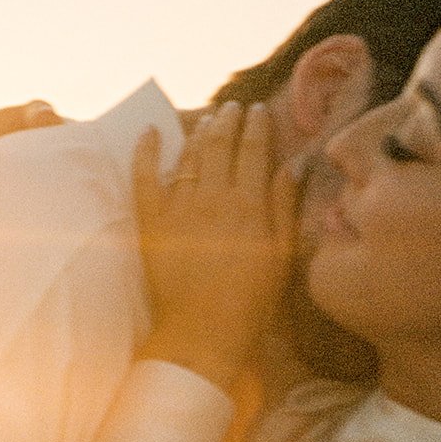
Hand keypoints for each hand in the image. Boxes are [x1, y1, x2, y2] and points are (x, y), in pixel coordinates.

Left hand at [134, 101, 295, 393]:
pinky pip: (144, 176)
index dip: (256, 126)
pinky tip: (150, 132)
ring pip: (189, 156)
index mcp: (250, 204)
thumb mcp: (281, 255)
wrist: (204, 333)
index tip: (257, 111)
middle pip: (221, 145)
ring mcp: (179, 207)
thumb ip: (286, 206)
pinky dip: (146, 151)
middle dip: (228, 120)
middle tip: (233, 108)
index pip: (253, 150)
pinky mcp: (152, 222)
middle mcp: (214, 197)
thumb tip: (296, 162)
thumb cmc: (251, 303)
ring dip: (199, 133)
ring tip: (208, 120)